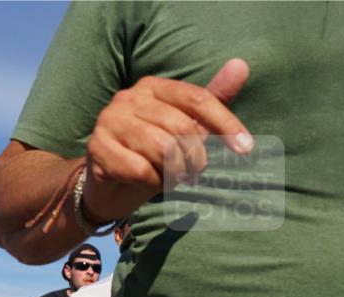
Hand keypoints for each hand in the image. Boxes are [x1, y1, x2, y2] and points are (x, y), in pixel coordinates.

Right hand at [82, 58, 252, 222]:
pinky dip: (151, 183)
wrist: (109, 184)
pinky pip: (140, 170)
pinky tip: (146, 182)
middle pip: (182, 127)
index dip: (226, 124)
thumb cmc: (152, 154)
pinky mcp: (98, 147)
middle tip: (193, 174)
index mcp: (153, 86)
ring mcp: (110, 120)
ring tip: (170, 177)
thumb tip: (242, 65)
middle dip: (196, 158)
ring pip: (162, 149)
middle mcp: (129, 97)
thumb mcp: (186, 128)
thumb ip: (211, 101)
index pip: (197, 99)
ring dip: (175, 172)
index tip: (245, 148)